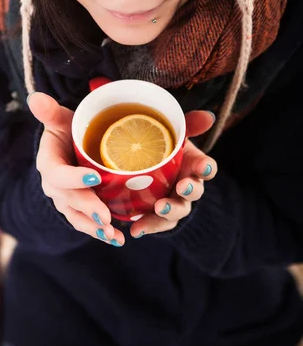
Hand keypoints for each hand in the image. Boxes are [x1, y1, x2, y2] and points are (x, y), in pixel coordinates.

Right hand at [28, 93, 124, 246]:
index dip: (74, 177)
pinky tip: (117, 239)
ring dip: (94, 227)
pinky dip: (99, 232)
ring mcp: (64, 201)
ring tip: (113, 235)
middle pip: (69, 199)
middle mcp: (53, 186)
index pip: (57, 174)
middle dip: (88, 207)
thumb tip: (35, 97)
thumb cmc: (67, 131)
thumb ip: (49, 111)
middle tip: (106, 215)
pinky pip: (85, 224)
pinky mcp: (76, 210)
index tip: (95, 176)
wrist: (68, 148)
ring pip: (77, 217)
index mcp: (48, 164)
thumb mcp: (60, 120)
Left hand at [129, 111, 217, 237]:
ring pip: (177, 211)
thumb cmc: (167, 150)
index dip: (206, 168)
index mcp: (194, 166)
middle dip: (189, 190)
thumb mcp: (176, 136)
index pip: (207, 168)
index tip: (204, 166)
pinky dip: (147, 226)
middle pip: (194, 192)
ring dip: (169, 210)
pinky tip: (136, 229)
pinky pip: (156, 224)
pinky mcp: (160, 217)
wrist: (154, 173)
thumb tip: (209, 116)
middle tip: (180, 187)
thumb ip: (189, 125)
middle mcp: (188, 187)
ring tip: (159, 208)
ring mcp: (176, 204)